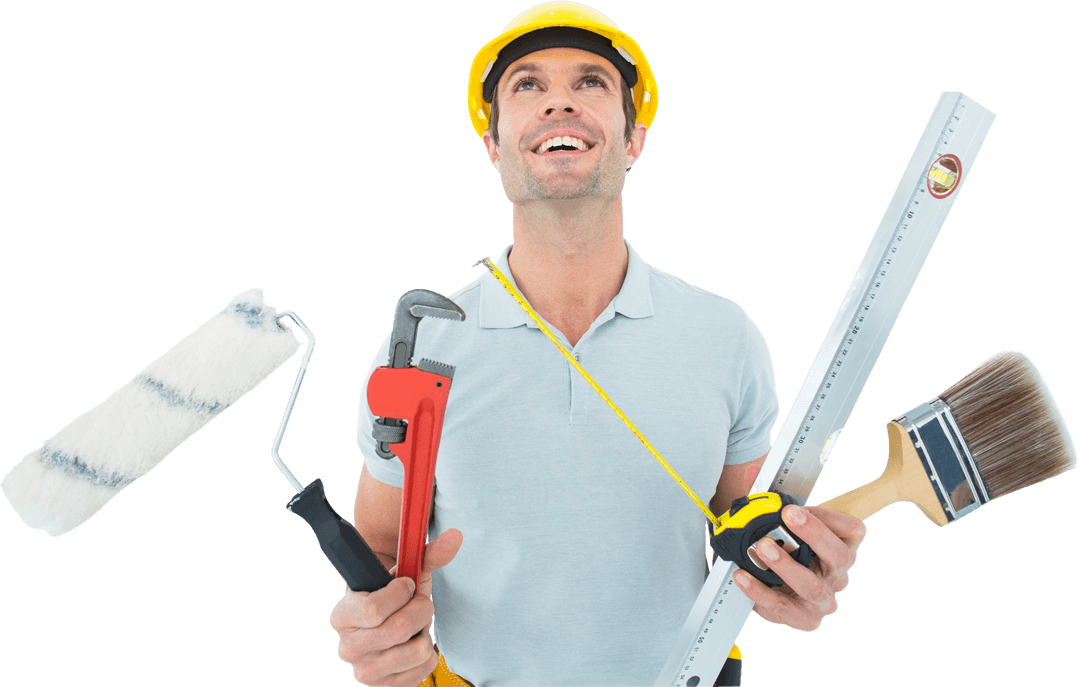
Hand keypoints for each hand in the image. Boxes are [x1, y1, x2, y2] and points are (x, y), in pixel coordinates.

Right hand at [329, 528, 462, 685]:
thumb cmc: (392, 597)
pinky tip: (416, 643)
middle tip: (420, 603)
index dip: (400, 594)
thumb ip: (427, 554)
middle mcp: (347, 646)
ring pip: (415, 651)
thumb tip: (455, 536)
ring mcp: (364, 671)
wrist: (387, 626)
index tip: (406, 586)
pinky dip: (429, 655)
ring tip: (417, 625)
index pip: (373, 609)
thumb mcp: (404, 574)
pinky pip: (422, 671)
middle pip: (398, 629)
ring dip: (425, 633)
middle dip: (421, 610)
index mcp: (342, 615)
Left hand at [733, 505, 864, 630]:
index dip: (828, 516)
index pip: (852, 530)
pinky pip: (784, 608)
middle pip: (839, 557)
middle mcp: (837, 575)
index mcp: (843, 548)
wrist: (777, 588)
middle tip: (788, 516)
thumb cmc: (788, 553)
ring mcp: (823, 600)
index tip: (798, 506)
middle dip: (814, 534)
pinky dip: (760, 592)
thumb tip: (754, 478)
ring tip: (763, 549)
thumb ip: (777, 504)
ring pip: (813, 588)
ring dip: (786, 566)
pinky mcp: (803, 618)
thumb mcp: (787, 527)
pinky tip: (743, 577)